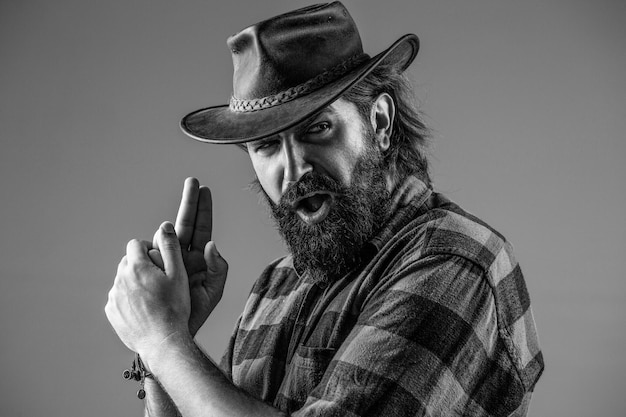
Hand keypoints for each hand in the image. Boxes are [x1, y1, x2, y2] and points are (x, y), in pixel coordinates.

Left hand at [105, 222, 191, 357]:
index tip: (160, 262)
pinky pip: (118, 298)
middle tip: (160, 281)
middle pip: (128, 261)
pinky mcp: (111, 312)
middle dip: (142, 266)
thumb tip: (165, 225)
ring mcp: (113, 296)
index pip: (136, 244)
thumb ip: (170, 247)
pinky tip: (145, 310)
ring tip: (154, 297)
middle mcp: (120, 279)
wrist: (163, 341)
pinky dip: (129, 300)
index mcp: (136, 266)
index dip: (149, 249)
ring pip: (123, 280)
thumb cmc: (174, 307)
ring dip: (135, 283)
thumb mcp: (179, 274)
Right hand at [151, 177, 227, 336]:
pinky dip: (147, 250)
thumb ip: (218, 269)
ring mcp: (163, 260)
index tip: (203, 188)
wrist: (171, 334)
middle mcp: (181, 255)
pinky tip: (146, 250)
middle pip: (185, 223)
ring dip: (164, 236)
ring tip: (165, 244)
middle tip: (193, 180)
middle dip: (189, 202)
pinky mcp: (148, 269)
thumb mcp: (213, 292)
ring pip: (162, 238)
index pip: (201, 228)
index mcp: (197, 258)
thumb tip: (212, 244)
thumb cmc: (196, 314)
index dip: (202, 208)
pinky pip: (146, 255)